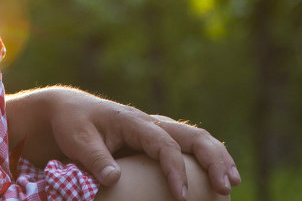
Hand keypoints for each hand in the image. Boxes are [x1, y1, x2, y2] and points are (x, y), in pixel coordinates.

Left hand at [9, 87, 239, 200]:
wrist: (69, 110)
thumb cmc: (73, 124)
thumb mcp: (78, 140)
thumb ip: (95, 158)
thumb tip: (113, 178)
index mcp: (133, 121)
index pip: (163, 143)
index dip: (175, 168)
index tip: (181, 194)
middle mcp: (150, 123)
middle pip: (191, 135)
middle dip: (212, 159)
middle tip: (225, 188)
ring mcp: (156, 130)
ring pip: (196, 138)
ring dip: (217, 157)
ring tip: (232, 183)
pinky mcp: (156, 140)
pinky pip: (188, 145)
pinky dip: (207, 157)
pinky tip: (219, 175)